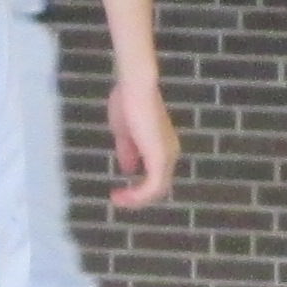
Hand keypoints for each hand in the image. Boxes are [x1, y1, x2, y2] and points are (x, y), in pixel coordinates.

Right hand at [106, 66, 180, 209]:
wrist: (135, 87)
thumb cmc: (129, 102)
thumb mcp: (124, 133)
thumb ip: (128, 152)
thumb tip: (128, 170)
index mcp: (162, 147)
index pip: (155, 176)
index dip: (138, 188)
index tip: (117, 191)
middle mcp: (170, 153)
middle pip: (158, 187)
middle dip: (137, 196)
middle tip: (117, 199)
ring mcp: (167, 156)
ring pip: (157, 190)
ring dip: (136, 198)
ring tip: (117, 199)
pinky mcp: (160, 158)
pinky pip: (152, 186)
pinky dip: (137, 195)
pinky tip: (121, 194)